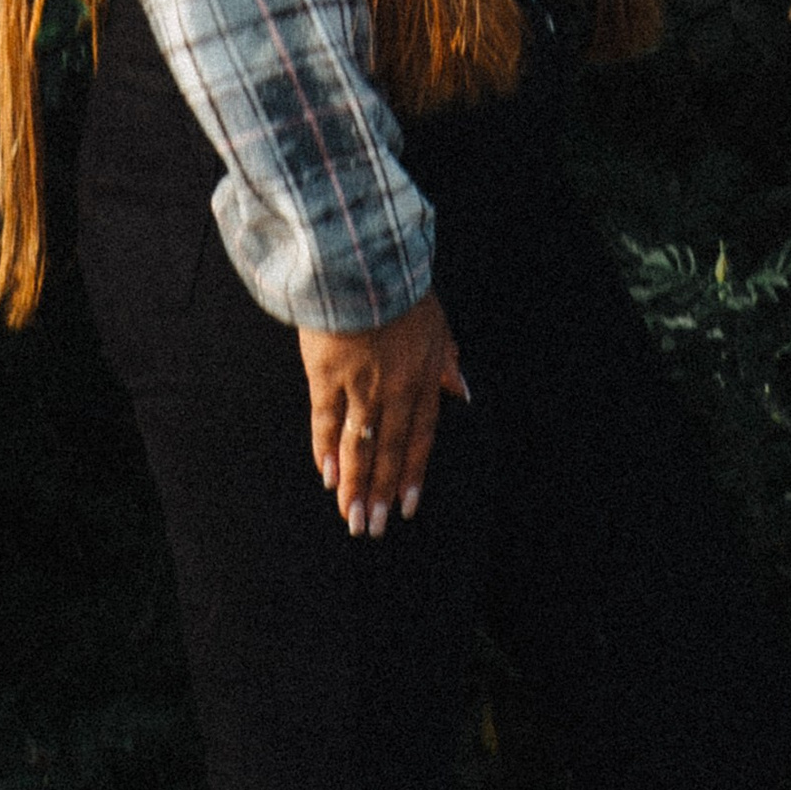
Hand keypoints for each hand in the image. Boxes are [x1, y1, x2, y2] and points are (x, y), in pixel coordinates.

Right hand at [297, 290, 467, 539]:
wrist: (364, 261)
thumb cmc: (400, 285)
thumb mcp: (437, 321)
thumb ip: (447, 360)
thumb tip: (465, 390)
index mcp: (424, 376)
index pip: (421, 438)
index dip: (412, 475)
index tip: (406, 507)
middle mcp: (395, 389)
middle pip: (388, 452)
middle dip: (380, 494)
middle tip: (372, 529)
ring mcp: (361, 385)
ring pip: (359, 447)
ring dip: (355, 486)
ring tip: (350, 519)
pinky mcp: (327, 375)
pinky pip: (326, 422)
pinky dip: (326, 450)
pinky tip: (326, 475)